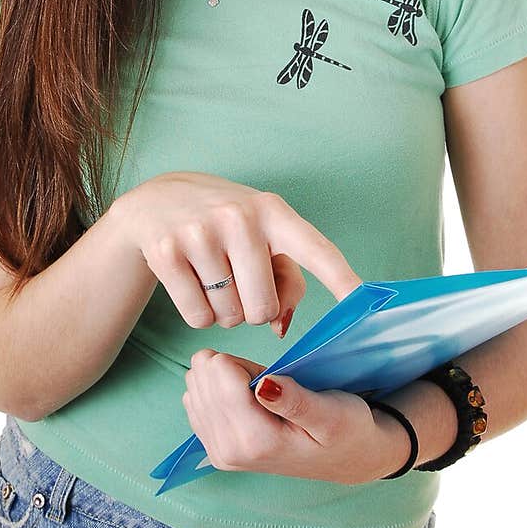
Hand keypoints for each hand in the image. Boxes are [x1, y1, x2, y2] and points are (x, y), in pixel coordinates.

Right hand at [113, 171, 361, 338]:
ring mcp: (200, 232)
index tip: (367, 303)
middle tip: (240, 284)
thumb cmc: (228, 226)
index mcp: (275, 212)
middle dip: (254, 309)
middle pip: (263, 309)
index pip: (317, 251)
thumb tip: (280, 326)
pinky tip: (192, 284)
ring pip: (229, 316)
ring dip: (225, 312)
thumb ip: (287, 281)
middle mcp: (239, 217)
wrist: (158, 201)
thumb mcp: (263, 235)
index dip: (344, 280)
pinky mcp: (166, 251)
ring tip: (214, 278)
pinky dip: (198, 315)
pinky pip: (198, 318)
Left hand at [182, 351, 411, 483]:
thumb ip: (294, 400)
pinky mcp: (215, 450)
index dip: (242, 362)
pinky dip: (216, 390)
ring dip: (223, 379)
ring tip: (258, 393)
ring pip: (194, 388)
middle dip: (231, 369)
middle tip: (266, 384)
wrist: (346, 459)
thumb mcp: (331, 413)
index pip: (220, 376)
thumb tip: (262, 384)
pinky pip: (194, 402)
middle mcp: (229, 452)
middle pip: (202, 380)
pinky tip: (244, 400)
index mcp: (255, 442)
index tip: (268, 375)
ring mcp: (219, 454)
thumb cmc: (345, 430)